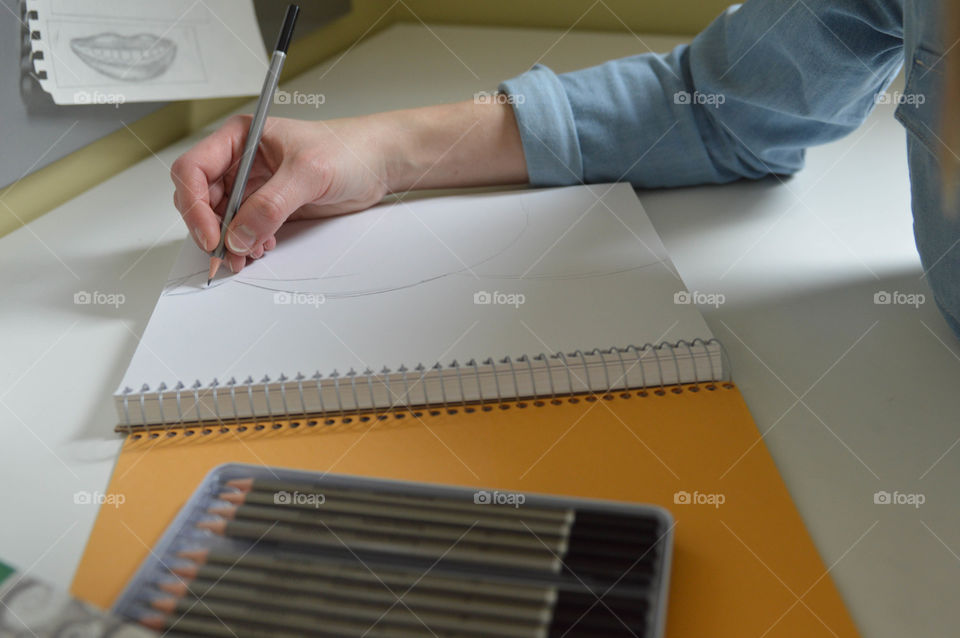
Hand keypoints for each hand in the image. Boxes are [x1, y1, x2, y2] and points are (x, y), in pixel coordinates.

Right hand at [171, 114, 389, 272]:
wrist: (377, 164)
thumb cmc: (348, 150)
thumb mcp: (308, 173)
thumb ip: (271, 204)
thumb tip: (238, 235)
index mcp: (240, 137)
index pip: (194, 169)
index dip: (194, 204)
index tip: (211, 235)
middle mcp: (240, 161)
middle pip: (201, 198)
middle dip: (210, 229)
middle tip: (225, 255)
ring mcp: (254, 185)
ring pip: (221, 219)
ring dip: (229, 242)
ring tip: (247, 255)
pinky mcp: (269, 207)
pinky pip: (243, 230)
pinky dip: (245, 244)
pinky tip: (261, 248)